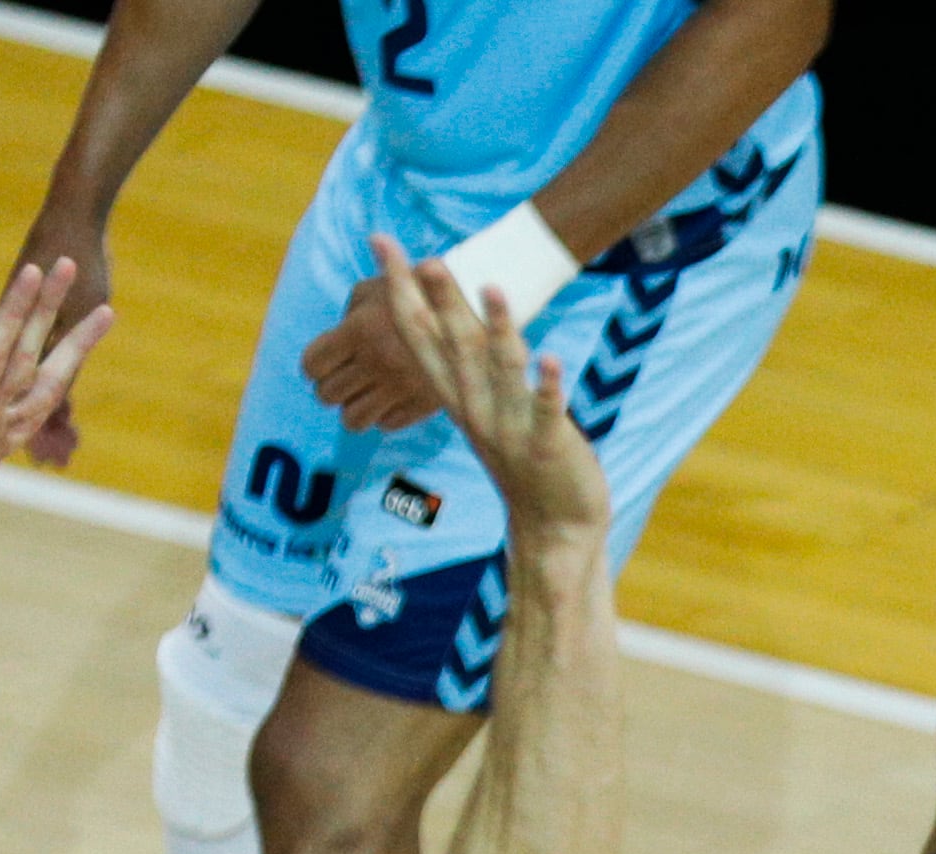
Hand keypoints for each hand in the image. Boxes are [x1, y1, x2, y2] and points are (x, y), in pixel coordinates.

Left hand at [0, 252, 113, 583]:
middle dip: (44, 308)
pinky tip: (62, 375)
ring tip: (97, 313)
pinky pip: (27, 414)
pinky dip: (51, 391)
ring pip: (29, 377)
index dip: (13, 313)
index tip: (34, 270)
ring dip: (60, 344)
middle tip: (67, 261)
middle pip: (18, 351)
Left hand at [302, 271, 445, 433]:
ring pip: (352, 419)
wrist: (473, 306)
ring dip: (353, 406)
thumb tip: (337, 333)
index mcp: (360, 331)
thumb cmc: (421, 288)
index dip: (315, 365)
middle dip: (331, 385)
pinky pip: (386, 424)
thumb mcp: (380, 286)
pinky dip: (382, 414)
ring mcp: (399, 388)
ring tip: (364, 392)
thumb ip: (351, 310)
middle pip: (328, 395)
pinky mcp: (422, 404)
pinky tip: (391, 397)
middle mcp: (376, 363)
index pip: (313, 366)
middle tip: (345, 376)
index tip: (325, 361)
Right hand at [369, 236, 605, 547]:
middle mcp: (476, 410)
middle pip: (453, 350)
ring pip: (500, 374)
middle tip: (427, 258)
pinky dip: (549, 387)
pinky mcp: (548, 448)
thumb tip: (444, 314)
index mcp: (457, 397)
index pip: (419, 336)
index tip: (382, 243)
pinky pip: (547, 413)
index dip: (401, 290)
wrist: (554, 528)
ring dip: (498, 330)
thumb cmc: (522, 459)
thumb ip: (465, 364)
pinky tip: (553, 359)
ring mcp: (511, 430)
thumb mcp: (483, 407)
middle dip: (441, 304)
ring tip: (493, 287)